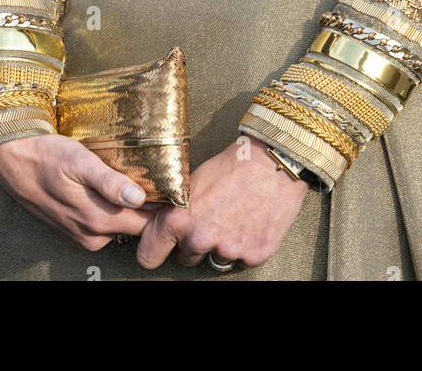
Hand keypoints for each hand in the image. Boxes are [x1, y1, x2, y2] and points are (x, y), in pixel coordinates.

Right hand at [0, 132, 156, 250]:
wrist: (14, 160)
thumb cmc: (47, 156)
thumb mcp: (79, 161)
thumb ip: (109, 183)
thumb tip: (138, 199)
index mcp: (97, 221)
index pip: (147, 224)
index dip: (163, 207)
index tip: (174, 187)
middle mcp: (93, 236)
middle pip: (137, 227)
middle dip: (152, 208)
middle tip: (162, 178)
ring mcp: (83, 236)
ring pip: (122, 225)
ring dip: (132, 207)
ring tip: (140, 179)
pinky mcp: (76, 230)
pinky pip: (106, 224)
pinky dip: (114, 209)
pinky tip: (115, 188)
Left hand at [135, 137, 310, 271]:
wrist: (273, 161)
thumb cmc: (232, 165)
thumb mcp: (193, 181)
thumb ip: (177, 209)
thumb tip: (162, 223)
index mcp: (180, 219)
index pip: (148, 256)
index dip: (153, 251)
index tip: (159, 248)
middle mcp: (201, 239)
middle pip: (186, 259)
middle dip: (194, 244)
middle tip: (211, 220)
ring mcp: (229, 250)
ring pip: (215, 259)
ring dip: (222, 245)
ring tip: (235, 217)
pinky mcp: (254, 255)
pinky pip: (242, 260)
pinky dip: (246, 245)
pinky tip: (251, 222)